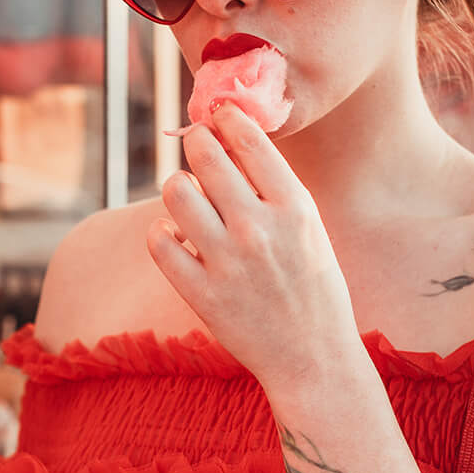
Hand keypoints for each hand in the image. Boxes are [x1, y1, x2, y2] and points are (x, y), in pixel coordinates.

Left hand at [147, 103, 360, 393]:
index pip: (248, 138)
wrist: (313, 358)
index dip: (226, 117)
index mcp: (294, 207)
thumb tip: (232, 141)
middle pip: (204, 155)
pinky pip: (159, 242)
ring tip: (188, 198)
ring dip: (178, 187)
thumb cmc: (314, 288)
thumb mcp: (310, 229)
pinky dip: (162, 233)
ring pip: (175, 191)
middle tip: (197, 146)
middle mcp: (258, 229)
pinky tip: (176, 236)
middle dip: (196, 142)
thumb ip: (275, 189)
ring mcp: (226, 262)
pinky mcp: (201, 294)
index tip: (218, 114)